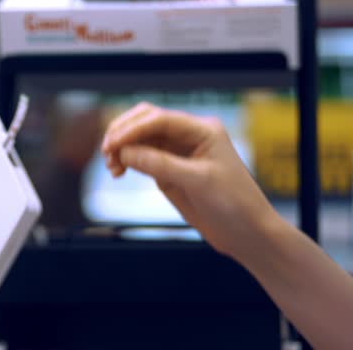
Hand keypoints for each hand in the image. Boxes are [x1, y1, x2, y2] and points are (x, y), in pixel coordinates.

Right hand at [102, 103, 278, 259]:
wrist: (246, 233)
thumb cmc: (234, 204)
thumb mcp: (198, 182)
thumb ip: (160, 164)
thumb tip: (125, 152)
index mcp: (203, 130)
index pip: (159, 119)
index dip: (132, 129)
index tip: (112, 144)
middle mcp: (189, 136)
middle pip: (146, 121)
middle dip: (123, 133)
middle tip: (107, 152)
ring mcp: (177, 152)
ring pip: (140, 138)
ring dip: (122, 148)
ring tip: (112, 167)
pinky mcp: (169, 170)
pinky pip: (141, 156)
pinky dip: (126, 160)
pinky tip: (118, 171)